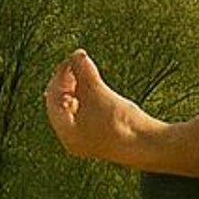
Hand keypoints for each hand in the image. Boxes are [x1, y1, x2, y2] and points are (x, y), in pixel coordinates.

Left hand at [42, 48, 152, 164]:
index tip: (74, 57)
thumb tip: (77, 54)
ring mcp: (82, 139)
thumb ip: (85, 72)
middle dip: (67, 81)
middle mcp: (70, 138)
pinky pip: (81, 114)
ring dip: (76, 88)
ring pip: (71, 108)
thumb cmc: (121, 122)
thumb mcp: (100, 93)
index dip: (61, 74)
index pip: (53, 98)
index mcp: (66, 132)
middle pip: (59, 104)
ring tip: (86, 70)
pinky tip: (93, 85)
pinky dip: (84, 98)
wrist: (146, 145)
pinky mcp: (94, 136)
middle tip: (78, 62)